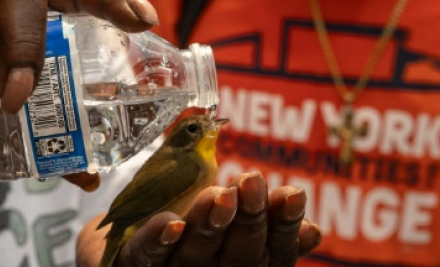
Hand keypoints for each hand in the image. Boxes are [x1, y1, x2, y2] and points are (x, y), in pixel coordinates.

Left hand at [79, 171, 320, 266]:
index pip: (272, 251)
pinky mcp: (136, 266)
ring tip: (219, 194)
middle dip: (247, 218)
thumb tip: (313, 231)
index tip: (292, 193)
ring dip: (208, 223)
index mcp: (243, 264)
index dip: (283, 225)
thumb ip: (267, 226)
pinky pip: (147, 255)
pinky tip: (170, 223)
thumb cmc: (192, 232)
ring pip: (196, 252)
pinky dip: (159, 239)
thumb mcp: (234, 225)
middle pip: (238, 254)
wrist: (126, 242)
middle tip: (250, 182)